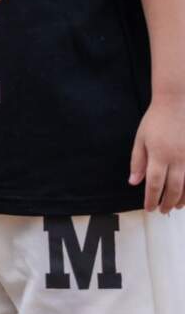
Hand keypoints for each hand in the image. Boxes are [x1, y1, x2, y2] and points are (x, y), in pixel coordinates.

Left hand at [128, 97, 184, 212]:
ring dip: (181, 199)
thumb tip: (134, 182)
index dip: (152, 199)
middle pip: (173, 188)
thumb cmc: (157, 119)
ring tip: (175, 207)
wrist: (177, 102)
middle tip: (162, 211)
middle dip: (167, 203)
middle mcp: (177, 158)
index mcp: (159, 155)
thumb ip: (137, 161)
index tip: (149, 208)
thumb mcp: (141, 139)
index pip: (155, 184)